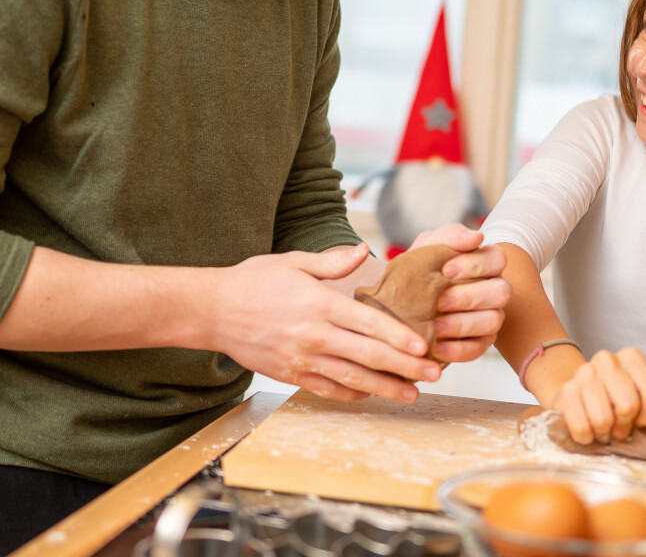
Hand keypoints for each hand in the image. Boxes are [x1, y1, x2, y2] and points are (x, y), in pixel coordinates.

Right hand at [213, 244, 441, 402]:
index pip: (369, 324)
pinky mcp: (290, 375)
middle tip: (433, 373)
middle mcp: (314, 335)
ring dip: (385, 387)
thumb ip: (332, 261)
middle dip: (405, 367)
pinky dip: (353, 393)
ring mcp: (302, 359)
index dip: (399, 337)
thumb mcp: (293, 262)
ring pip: (352, 379)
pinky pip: (328, 389)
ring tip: (412, 392)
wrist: (212, 311)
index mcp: (319, 304)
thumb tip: (363, 251)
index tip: (424, 346)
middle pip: (368, 357)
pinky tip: (373, 393)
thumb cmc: (253, 282)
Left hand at [408, 224, 509, 363]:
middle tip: (439, 301)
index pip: (497, 259)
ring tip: (434, 326)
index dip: (475, 265)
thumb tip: (477, 237)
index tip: (446, 270)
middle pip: (501, 292)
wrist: (399, 299)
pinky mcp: (480, 342)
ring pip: (493, 321)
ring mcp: (490, 317)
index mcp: (486, 263)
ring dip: (462, 324)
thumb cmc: (418, 267)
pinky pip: (478, 348)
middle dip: (469, 297)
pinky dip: (456, 350)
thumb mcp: (428, 246)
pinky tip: (435, 347)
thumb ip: (451, 236)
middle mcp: (494, 290)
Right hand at [552, 347, 645, 444]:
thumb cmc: (615, 394)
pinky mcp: (565, 392)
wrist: (576, 395)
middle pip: (628, 407)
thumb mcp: (643, 384)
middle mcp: (606, 359)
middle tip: (620, 426)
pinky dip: (586, 437)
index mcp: (630, 357)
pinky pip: (582, 427)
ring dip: (605, 432)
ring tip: (604, 428)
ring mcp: (583, 373)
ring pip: (604, 419)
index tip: (641, 420)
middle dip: (625, 425)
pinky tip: (588, 430)